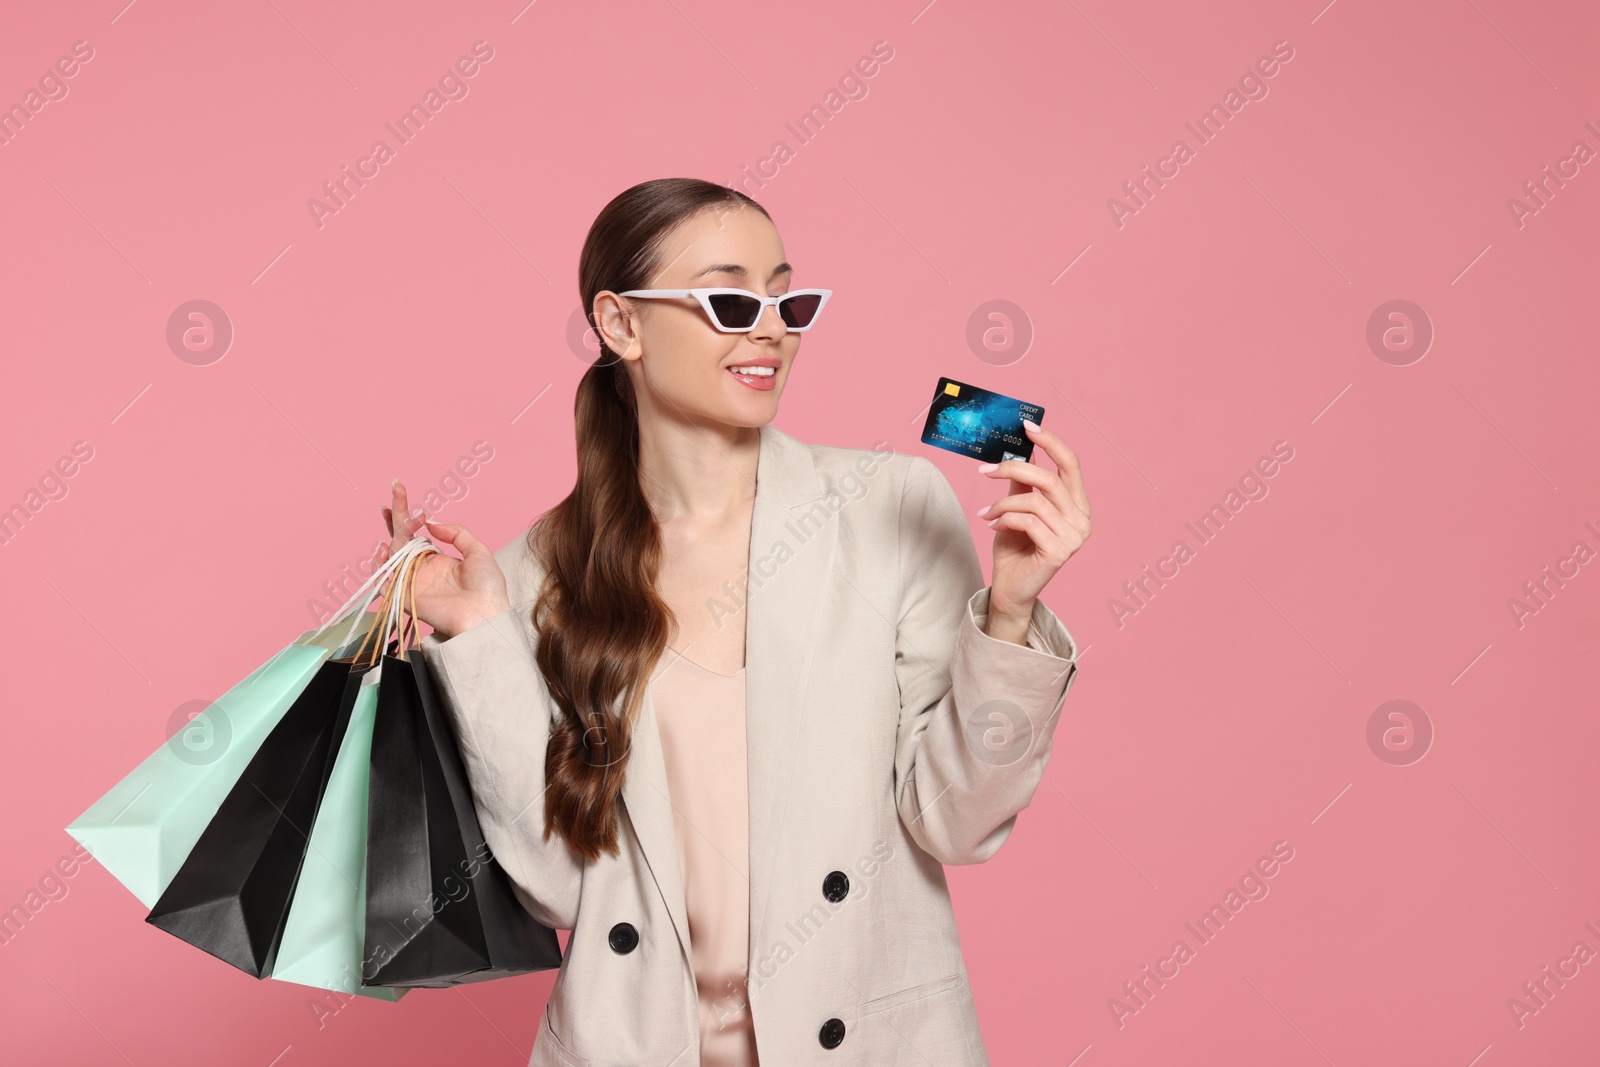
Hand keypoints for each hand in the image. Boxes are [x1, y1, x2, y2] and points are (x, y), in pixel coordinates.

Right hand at [374, 480, 511, 639]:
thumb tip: (431, 523)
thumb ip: (456, 532)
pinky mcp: (404, 597)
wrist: (485, 616)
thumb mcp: (478, 551)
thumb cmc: (488, 587)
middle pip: (401, 539)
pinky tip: (383, 548)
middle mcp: (422, 569)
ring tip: (401, 520)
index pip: (416, 534)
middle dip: (396, 515)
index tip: (401, 492)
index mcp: (438, 559)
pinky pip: (383, 580)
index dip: (407, 514)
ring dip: (392, 535)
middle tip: (395, 490)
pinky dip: (378, 565)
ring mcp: (412, 582)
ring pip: (392, 555)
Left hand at [975, 421, 1090, 633]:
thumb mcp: (1017, 508)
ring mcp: (1074, 537)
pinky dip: (1004, 519)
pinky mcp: (1059, 552)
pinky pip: (1028, 522)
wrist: (1010, 588)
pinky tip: (993, 526)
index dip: (1050, 442)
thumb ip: (1022, 482)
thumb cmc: (1016, 548)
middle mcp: (1082, 519)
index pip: (1070, 464)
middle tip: (985, 470)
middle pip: (1050, 479)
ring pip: (1034, 501)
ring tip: (986, 512)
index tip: (1027, 425)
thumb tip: (1020, 449)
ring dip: (1002, 503)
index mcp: (1077, 504)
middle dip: (1014, 469)